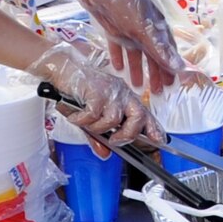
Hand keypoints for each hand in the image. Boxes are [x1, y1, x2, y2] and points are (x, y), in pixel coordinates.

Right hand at [28, 41, 155, 146]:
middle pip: (138, 117)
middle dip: (128, 134)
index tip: (159, 140)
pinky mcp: (96, 91)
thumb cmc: (79, 90)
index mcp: (125, 98)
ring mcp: (110, 91)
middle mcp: (122, 93)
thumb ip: (98, 136)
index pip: (145, 114)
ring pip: (113, 120)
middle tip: (114, 141)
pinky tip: (75, 116)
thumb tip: (104, 154)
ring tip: (86, 122)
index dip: (154, 128)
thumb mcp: (90, 118)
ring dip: (98, 128)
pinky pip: (93, 115)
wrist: (63, 68)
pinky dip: (82, 120)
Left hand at [72, 0, 183, 90]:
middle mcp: (145, 28)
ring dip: (137, 68)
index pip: (167, 52)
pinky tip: (118, 68)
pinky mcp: (113, 26)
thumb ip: (159, 49)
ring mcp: (129, 27)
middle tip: (156, 91)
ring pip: (135, 52)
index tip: (172, 85)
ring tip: (137, 85)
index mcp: (156, 27)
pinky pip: (118, 45)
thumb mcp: (144, 28)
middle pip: (152, 54)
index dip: (170, 68)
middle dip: (155, 72)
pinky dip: (119, 56)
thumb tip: (179, 67)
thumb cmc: (126, 1)